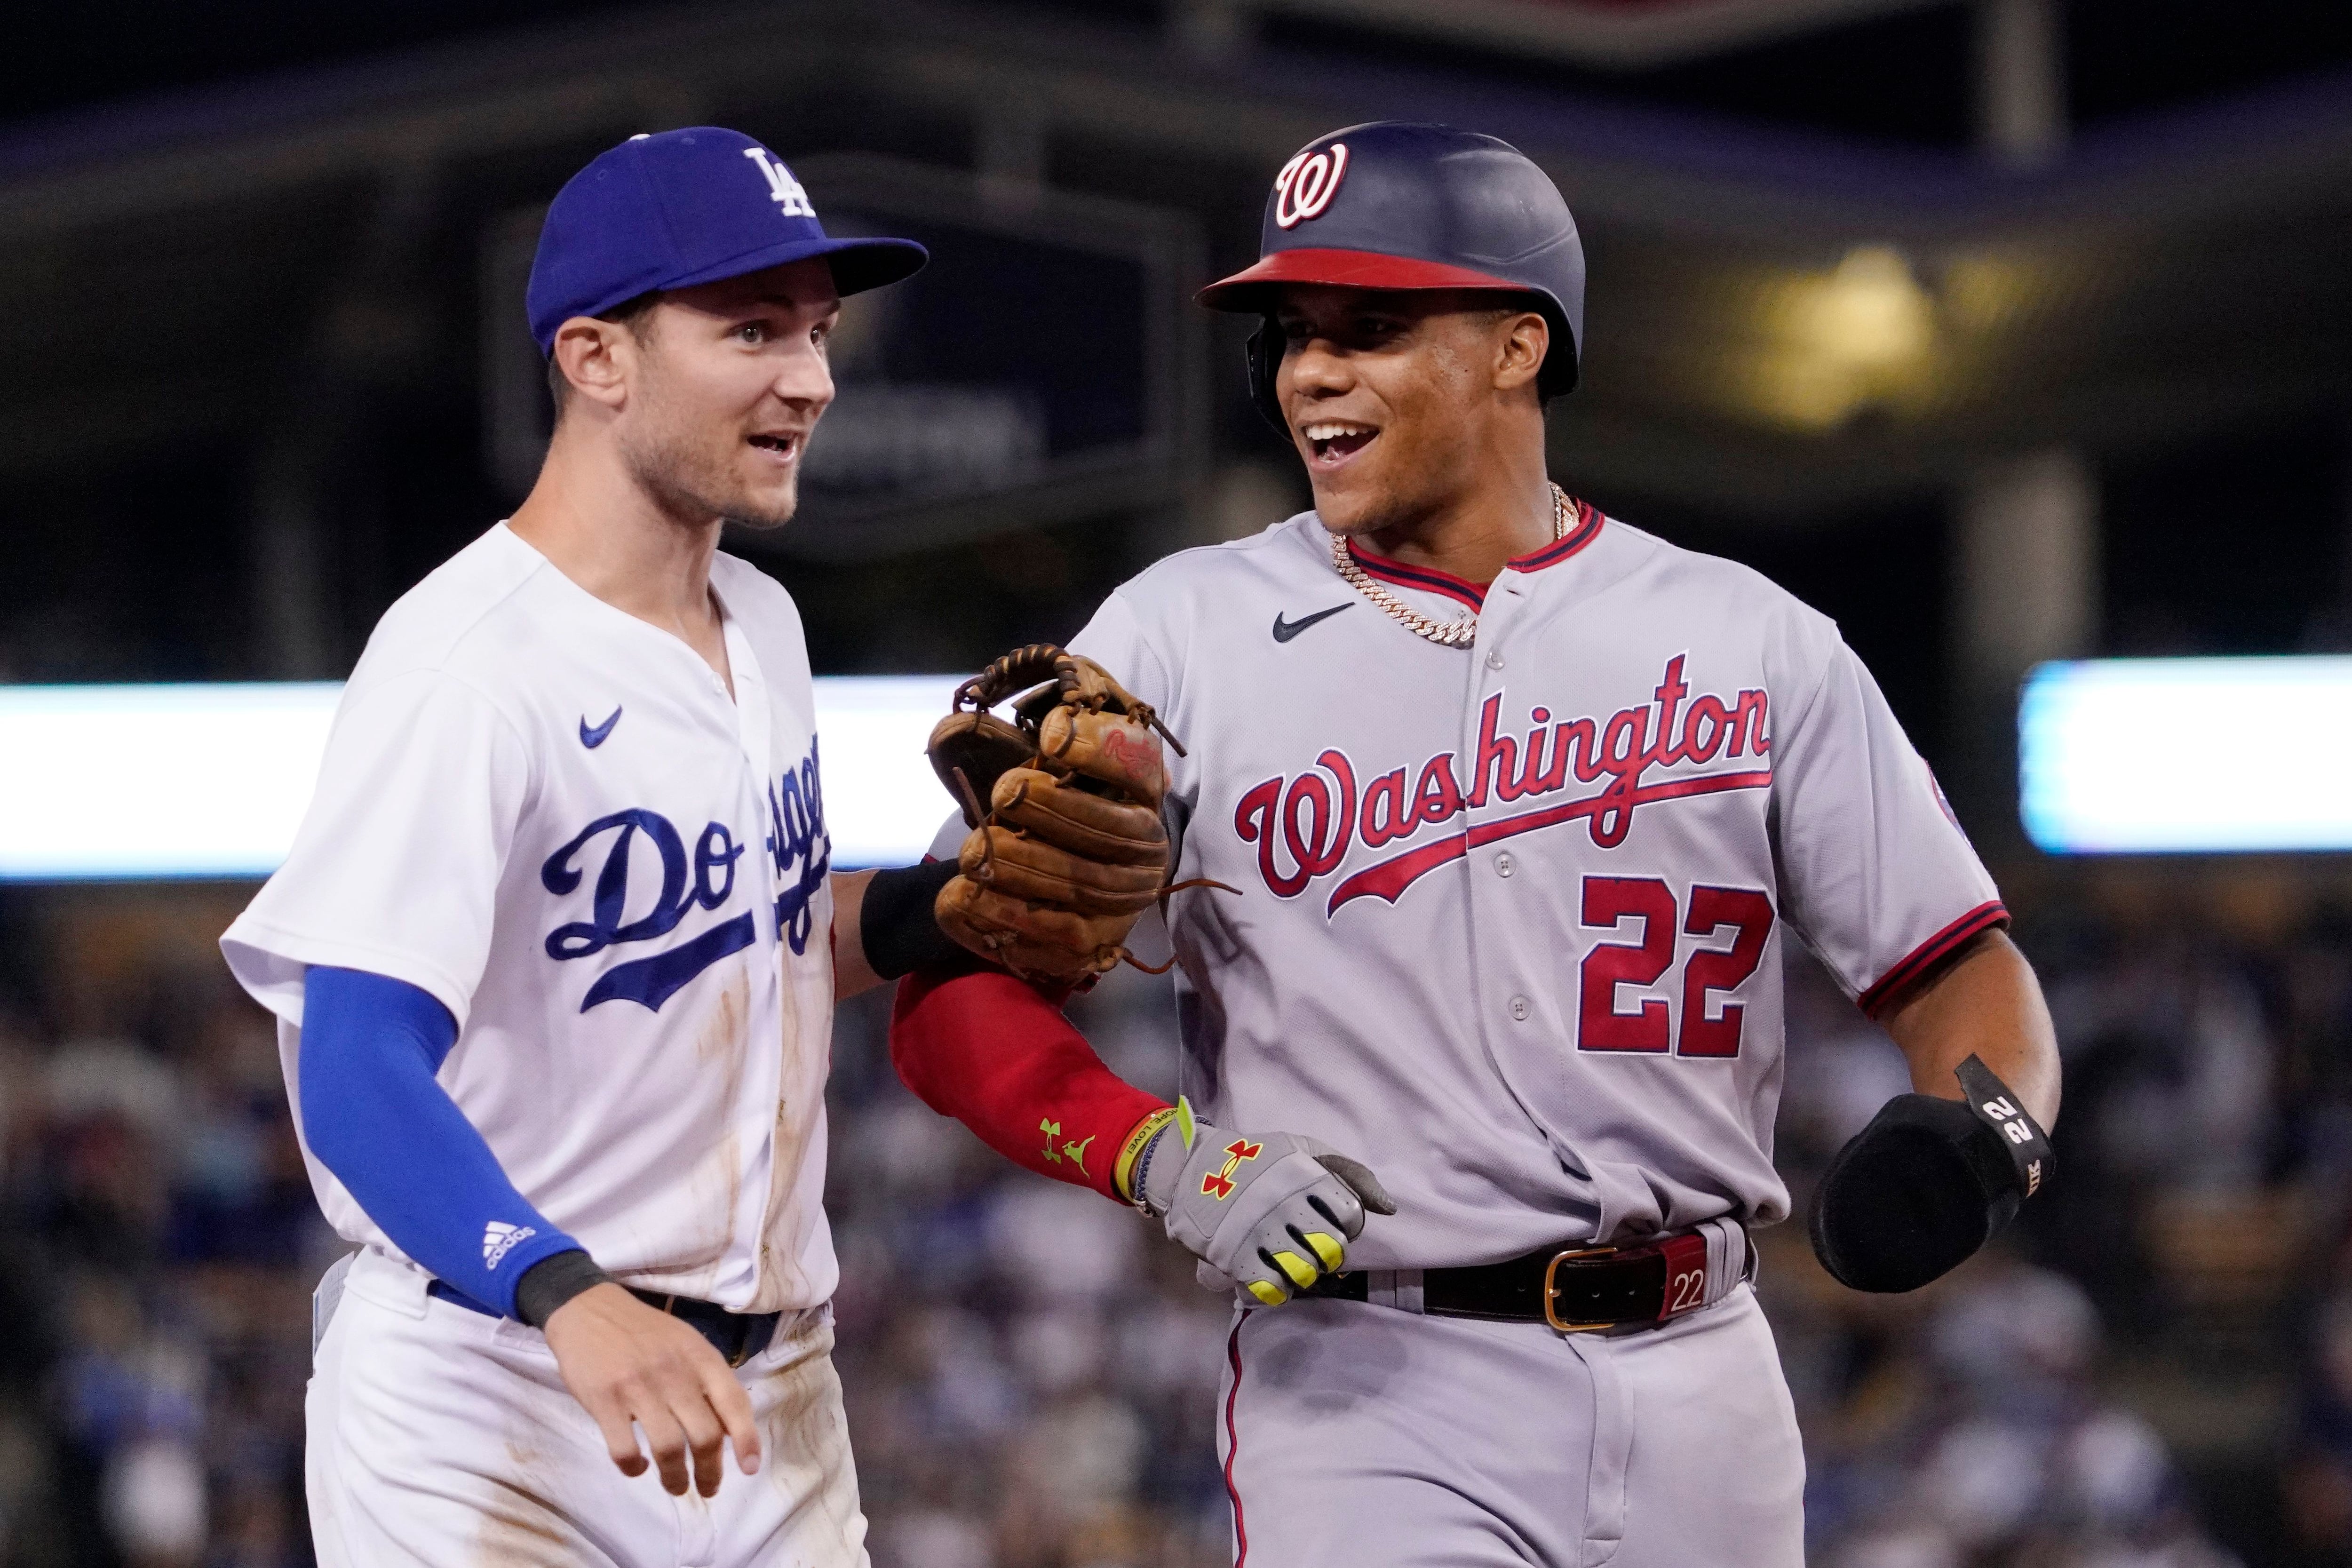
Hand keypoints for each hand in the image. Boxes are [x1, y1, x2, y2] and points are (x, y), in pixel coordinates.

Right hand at [541, 1283, 761, 1496]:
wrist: (588, 1309)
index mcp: (700, 1357)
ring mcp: (638, 1387)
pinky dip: (633, 1468)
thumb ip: (709, 1380)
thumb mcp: (686, 1343)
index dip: (747, 1439)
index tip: (749, 1468)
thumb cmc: (643, 1332)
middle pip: (705, 1435)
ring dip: (675, 1478)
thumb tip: (731, 1430)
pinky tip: (637, 1467)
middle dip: (710, 1471)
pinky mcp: (604, 1401)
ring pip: (669, 1449)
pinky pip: (624, 1449)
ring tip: (676, 1486)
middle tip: (708, 1488)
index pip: (734, 1402)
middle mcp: (674, 1372)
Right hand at [1143, 1098, 1395, 1305]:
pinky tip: (1269, 1275)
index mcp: (1306, 1176)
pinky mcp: (1236, 1257)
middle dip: (1326, 1252)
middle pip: (1333, 1250)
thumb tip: (1389, 1209)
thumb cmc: (1255, 1158)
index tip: (1329, 1223)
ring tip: (1289, 1260)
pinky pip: (1274, 1290)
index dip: (1346, 1226)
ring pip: (1306, 1274)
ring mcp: (1260, 1232)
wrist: (1190, 1168)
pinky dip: (1277, 1289)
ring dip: (1302, 1272)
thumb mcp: (1303, 1148)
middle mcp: (1287, 1204)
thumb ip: (1351, 1173)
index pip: (1352, 1217)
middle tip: (1308, 1244)